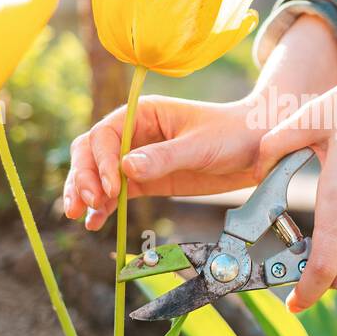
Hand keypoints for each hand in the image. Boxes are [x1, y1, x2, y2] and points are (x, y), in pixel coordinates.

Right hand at [63, 95, 262, 229]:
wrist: (257, 149)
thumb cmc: (231, 135)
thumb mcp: (200, 146)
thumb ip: (164, 157)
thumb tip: (127, 168)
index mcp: (142, 113)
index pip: (105, 135)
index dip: (101, 161)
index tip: (112, 187)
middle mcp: (134, 133)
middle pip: (92, 153)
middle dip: (84, 177)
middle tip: (84, 204)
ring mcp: (139, 158)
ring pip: (99, 174)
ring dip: (86, 193)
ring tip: (80, 216)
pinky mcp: (148, 181)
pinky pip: (118, 193)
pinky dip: (104, 207)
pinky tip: (94, 222)